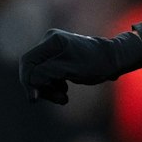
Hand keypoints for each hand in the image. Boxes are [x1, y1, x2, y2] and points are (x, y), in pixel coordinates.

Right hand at [19, 29, 139, 104]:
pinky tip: (64, 92)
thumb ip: (46, 74)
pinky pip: (48, 75)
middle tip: (60, 99)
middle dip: (42, 87)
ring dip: (49, 89)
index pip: (28, 62)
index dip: (28, 81)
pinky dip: (54, 86)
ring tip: (64, 98)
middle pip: (33, 69)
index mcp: (52, 41)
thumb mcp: (69, 70)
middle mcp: (50, 42)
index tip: (34, 99)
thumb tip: (30, 83)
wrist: (114, 60)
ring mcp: (53, 50)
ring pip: (40, 74)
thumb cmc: (95, 63)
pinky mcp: (58, 59)